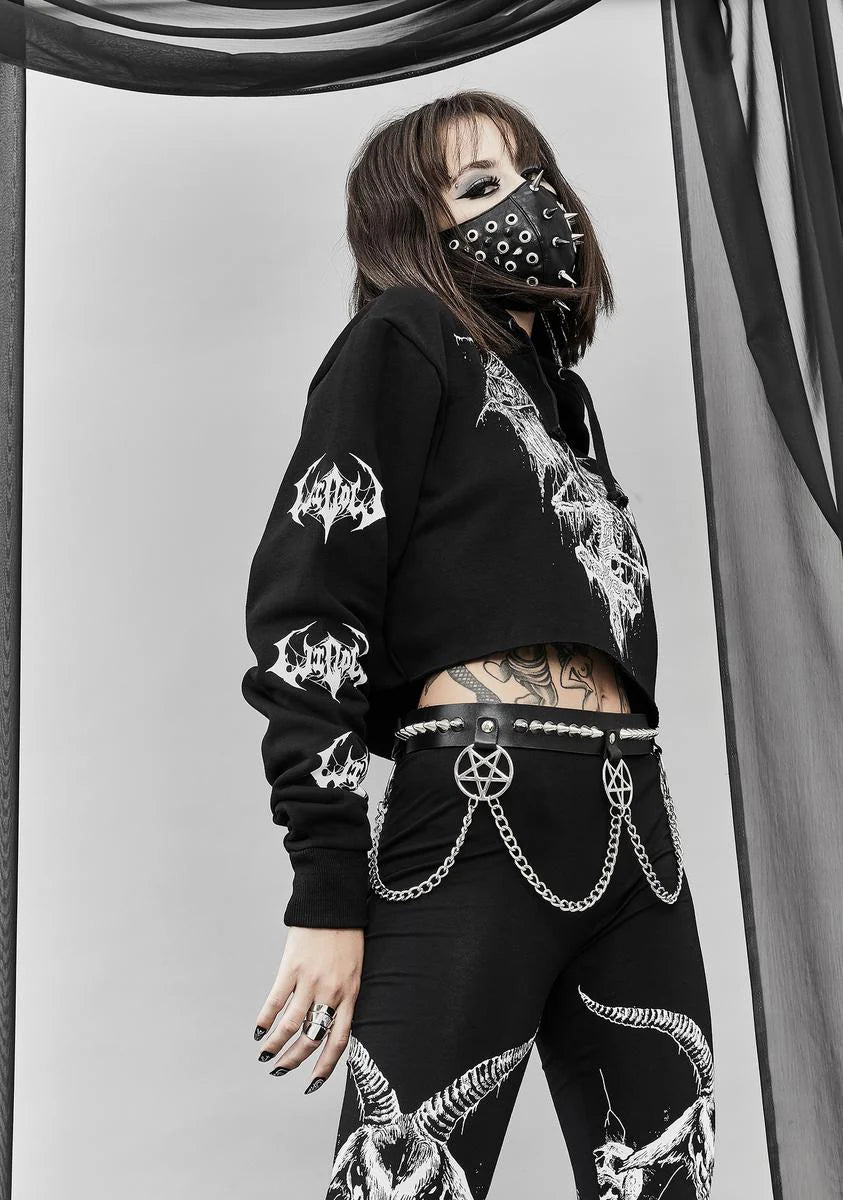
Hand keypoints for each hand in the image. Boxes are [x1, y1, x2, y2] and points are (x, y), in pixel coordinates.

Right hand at [253, 926, 363, 1091]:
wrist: (333, 903)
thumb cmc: (347, 935)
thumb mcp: (356, 968)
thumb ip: (345, 994)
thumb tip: (331, 1022)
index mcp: (350, 993)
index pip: (339, 1040)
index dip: (326, 1066)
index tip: (313, 1083)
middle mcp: (331, 991)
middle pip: (312, 1037)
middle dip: (294, 1059)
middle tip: (281, 1069)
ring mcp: (310, 980)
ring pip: (291, 1024)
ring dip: (276, 1044)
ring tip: (265, 1055)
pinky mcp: (291, 967)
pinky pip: (276, 1000)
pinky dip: (266, 1017)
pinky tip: (259, 1030)